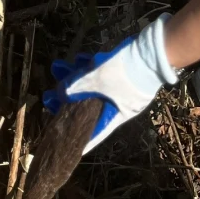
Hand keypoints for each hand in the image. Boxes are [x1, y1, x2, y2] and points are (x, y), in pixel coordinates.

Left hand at [43, 15, 178, 151]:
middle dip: (68, 98)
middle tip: (48, 97)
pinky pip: (100, 72)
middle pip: (88, 104)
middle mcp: (117, 105)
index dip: (81, 138)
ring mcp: (119, 88)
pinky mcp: (121, 73)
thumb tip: (59, 94)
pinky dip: (89, 67)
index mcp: (114, 115)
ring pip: (92, 85)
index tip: (69, 147)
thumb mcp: (97, 80)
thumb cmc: (125, 73)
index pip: (94, 131)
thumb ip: (76, 87)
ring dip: (74, 76)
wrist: (151, 52)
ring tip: (57, 67)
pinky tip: (79, 58)